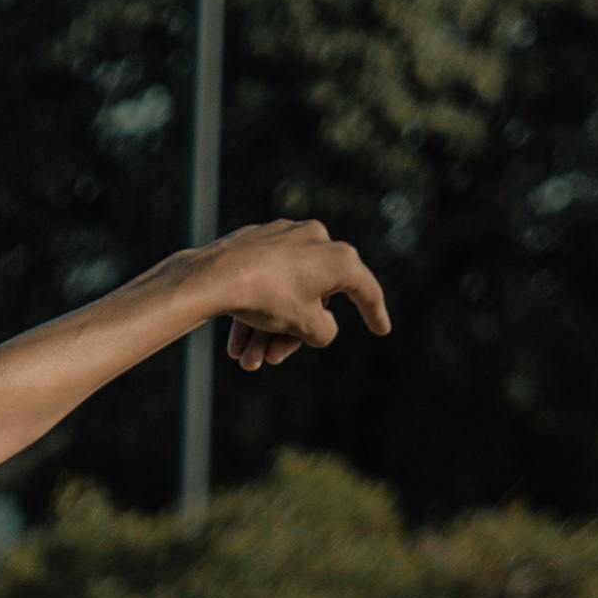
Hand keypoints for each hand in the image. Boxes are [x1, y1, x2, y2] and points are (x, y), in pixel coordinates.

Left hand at [202, 220, 392, 376]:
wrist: (215, 276)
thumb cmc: (269, 298)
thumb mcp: (305, 325)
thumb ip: (324, 331)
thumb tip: (321, 328)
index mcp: (339, 258)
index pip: (364, 290)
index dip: (375, 313)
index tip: (382, 330)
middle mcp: (316, 239)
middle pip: (312, 299)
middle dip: (289, 336)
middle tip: (270, 361)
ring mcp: (285, 236)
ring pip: (283, 294)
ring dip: (265, 332)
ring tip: (246, 361)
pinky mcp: (256, 240)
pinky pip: (263, 281)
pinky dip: (254, 311)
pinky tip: (236, 342)